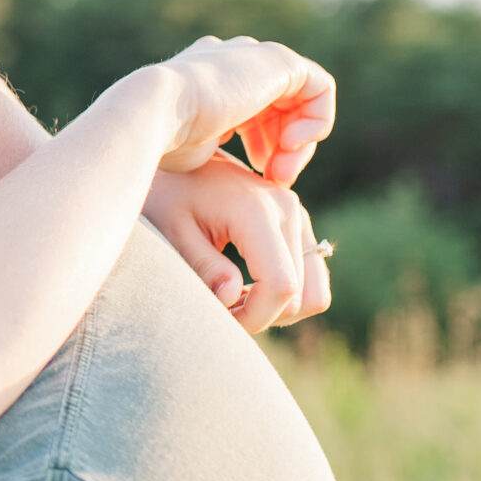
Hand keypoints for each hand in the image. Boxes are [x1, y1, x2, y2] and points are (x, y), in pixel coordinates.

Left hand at [144, 158, 330, 331]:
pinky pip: (310, 277)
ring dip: (276, 309)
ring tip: (232, 299)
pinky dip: (283, 295)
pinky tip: (245, 287)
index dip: (255, 317)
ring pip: (314, 293)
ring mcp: (297, 214)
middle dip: (261, 316)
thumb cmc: (166, 197)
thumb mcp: (172, 233)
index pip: (282, 286)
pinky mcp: (297, 223)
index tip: (219, 319)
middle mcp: (287, 209)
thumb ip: (204, 267)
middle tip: (218, 310)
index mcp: (256, 210)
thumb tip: (233, 298)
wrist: (177, 161)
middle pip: (302, 297)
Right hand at [157, 36, 334, 187]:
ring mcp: (255, 57)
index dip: (262, 147)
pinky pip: (320, 88)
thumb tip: (224, 167)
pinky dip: (316, 121)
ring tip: (280, 172)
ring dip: (297, 144)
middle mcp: (232, 61)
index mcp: (207, 77)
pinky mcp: (280, 60)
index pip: (251, 111)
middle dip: (282, 148)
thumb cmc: (162, 140)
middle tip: (274, 179)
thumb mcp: (192, 147)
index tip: (255, 175)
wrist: (156, 110)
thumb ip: (213, 147)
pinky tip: (291, 144)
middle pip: (279, 106)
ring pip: (300, 102)